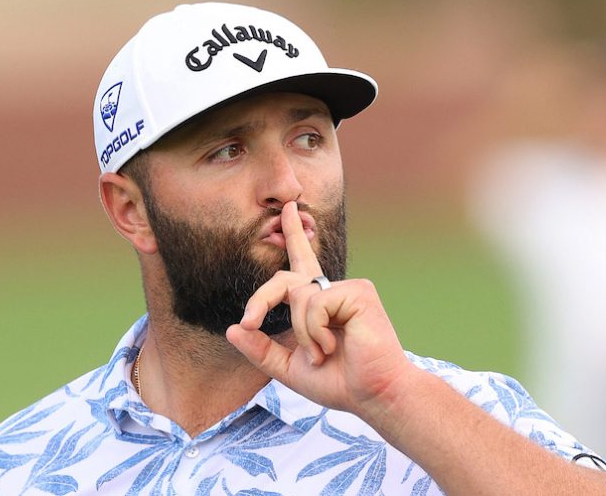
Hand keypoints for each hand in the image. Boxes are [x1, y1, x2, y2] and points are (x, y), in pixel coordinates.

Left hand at [225, 201, 411, 417]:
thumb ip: (261, 349)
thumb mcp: (289, 367)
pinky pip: (314, 303)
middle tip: (250, 321)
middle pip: (284, 278)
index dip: (293, 234)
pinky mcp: (358, 291)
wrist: (373, 396)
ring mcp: (348, 288)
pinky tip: (335, 345)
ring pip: (297, 296)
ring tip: (324, 353)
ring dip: (302, 333)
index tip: (287, 209)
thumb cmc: (339, 382)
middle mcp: (333, 290)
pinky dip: (315, 331)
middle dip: (261, 300)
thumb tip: (232, 329)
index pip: (302, 262)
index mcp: (320, 303)